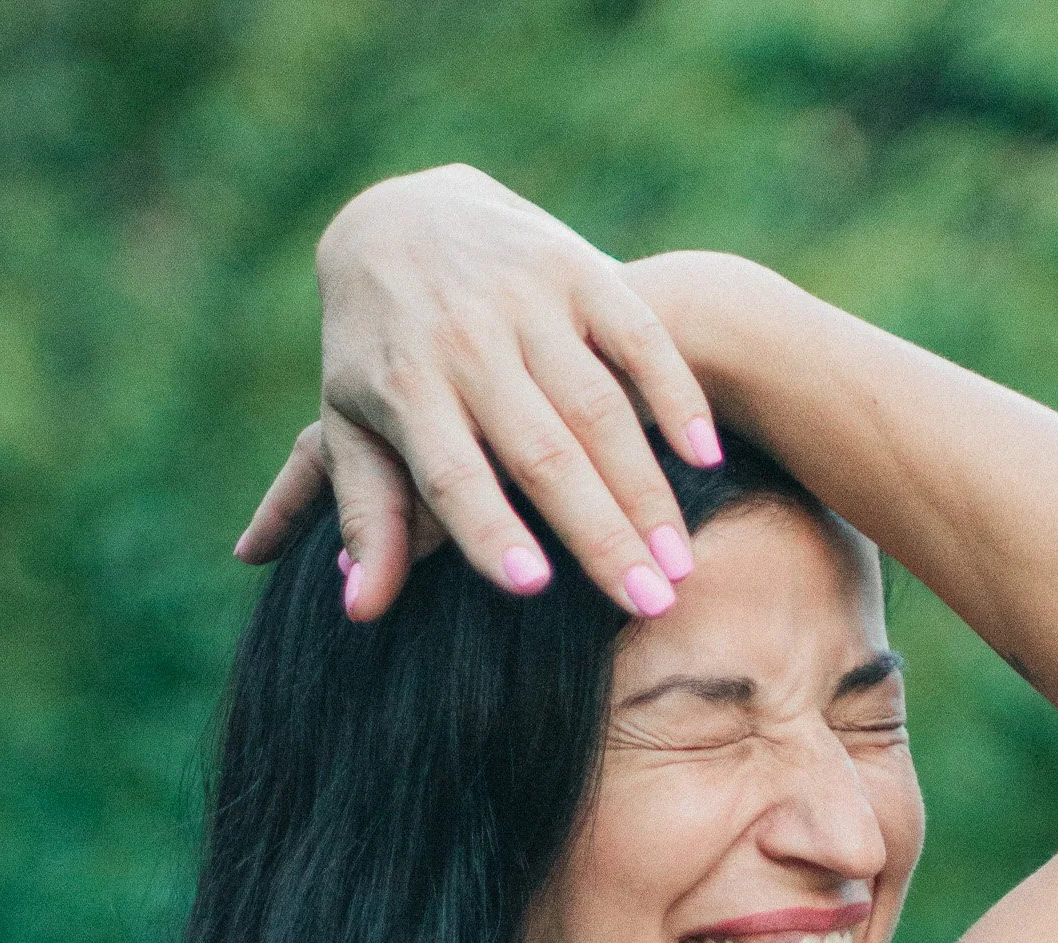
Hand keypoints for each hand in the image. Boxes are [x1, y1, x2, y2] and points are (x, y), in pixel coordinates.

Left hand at [234, 165, 723, 620]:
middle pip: (542, 454)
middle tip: (650, 604)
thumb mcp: (352, 425)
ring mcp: (527, 301)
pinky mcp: (579, 270)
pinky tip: (706, 457)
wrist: (404, 215)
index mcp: (406, 388)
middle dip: (599, 534)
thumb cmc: (379, 352)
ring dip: (645, 490)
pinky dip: (675, 392)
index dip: (489, 529)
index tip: (532, 585)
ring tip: (681, 565)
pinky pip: (637, 336)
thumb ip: (367, 518)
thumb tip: (360, 612)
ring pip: (597, 407)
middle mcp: (468, 342)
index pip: (452, 473)